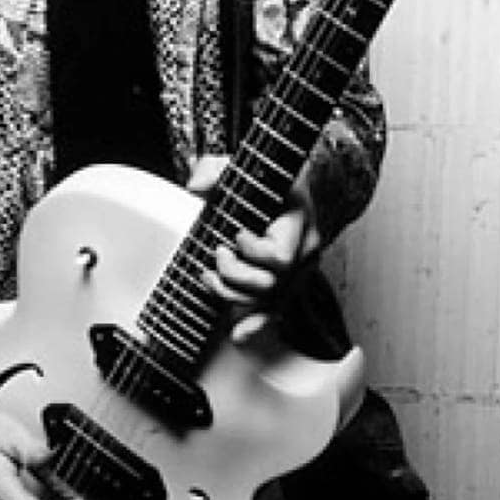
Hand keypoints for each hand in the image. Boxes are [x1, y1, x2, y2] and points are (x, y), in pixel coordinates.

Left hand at [187, 155, 321, 342]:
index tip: (236, 234)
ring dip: (231, 295)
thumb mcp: (243, 165)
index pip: (280, 256)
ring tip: (210, 276)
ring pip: (269, 302)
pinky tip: (239, 334)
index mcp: (298, 222)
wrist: (290, 190)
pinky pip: (275, 313)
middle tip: (218, 254)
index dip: (253, 251)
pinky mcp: (286, 284)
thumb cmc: (269, 180)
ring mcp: (297, 271)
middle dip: (235, 274)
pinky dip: (255, 326)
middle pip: (271, 285)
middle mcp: (303, 252)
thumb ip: (215, 169)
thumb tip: (195, 186)